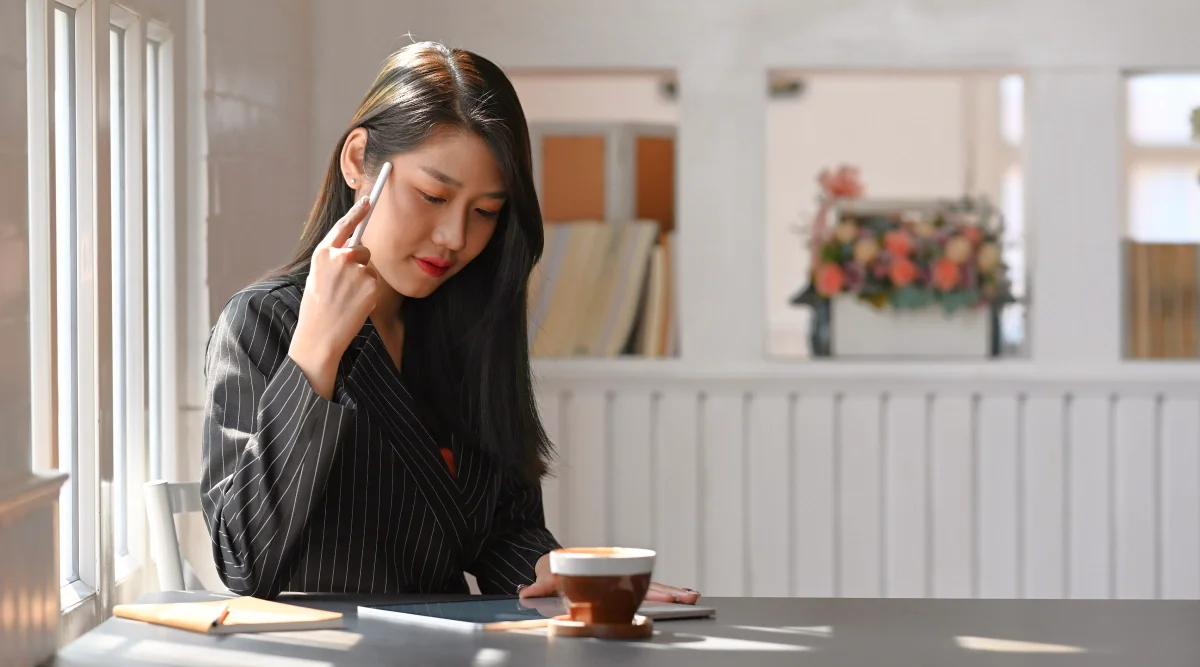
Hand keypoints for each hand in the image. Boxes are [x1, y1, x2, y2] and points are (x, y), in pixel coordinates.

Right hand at [289, 197, 377, 398]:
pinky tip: (355, 305)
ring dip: (363, 281)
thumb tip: (353, 251)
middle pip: (362, 250)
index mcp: (323, 253)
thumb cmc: (316, 307)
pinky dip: (369, 293)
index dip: (357, 212)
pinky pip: (375, 283)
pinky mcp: (370, 285)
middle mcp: (340, 257)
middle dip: (359, 263)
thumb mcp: (317, 276)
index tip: (369, 200)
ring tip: (346, 298)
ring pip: (369, 269)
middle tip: (345, 286)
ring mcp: (356, 271)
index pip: (344, 226)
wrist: (320, 334)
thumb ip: (333, 260)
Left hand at [518, 553, 701, 604]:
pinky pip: (643, 593)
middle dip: (669, 591)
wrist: (552, 564)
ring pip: (650, 588)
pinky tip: (677, 598)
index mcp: (603, 571)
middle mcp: (615, 575)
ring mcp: (619, 582)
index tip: (670, 594)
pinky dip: (660, 595)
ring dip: (670, 593)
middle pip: (648, 585)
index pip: (631, 581)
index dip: (652, 589)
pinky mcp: (618, 589)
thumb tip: (526, 592)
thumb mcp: (546, 576)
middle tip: (690, 597)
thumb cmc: (552, 570)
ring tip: (691, 597)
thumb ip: (539, 585)